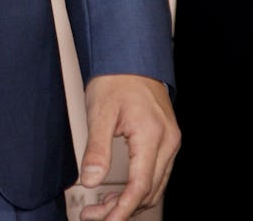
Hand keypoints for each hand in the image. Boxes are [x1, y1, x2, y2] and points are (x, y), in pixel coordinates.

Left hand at [78, 74, 179, 219]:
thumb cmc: (116, 77)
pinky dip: (139, 187)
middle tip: (93, 214)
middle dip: (121, 209)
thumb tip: (89, 180)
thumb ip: (96, 148)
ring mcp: (170, 141)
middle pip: (148, 191)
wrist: (131, 56)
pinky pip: (156, 173)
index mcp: (152, 135)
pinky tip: (119, 191)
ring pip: (154, 186)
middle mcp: (168, 141)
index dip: (122, 210)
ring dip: (130, 201)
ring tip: (102, 206)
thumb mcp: (99, 111)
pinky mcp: (166, 140)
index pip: (140, 186)